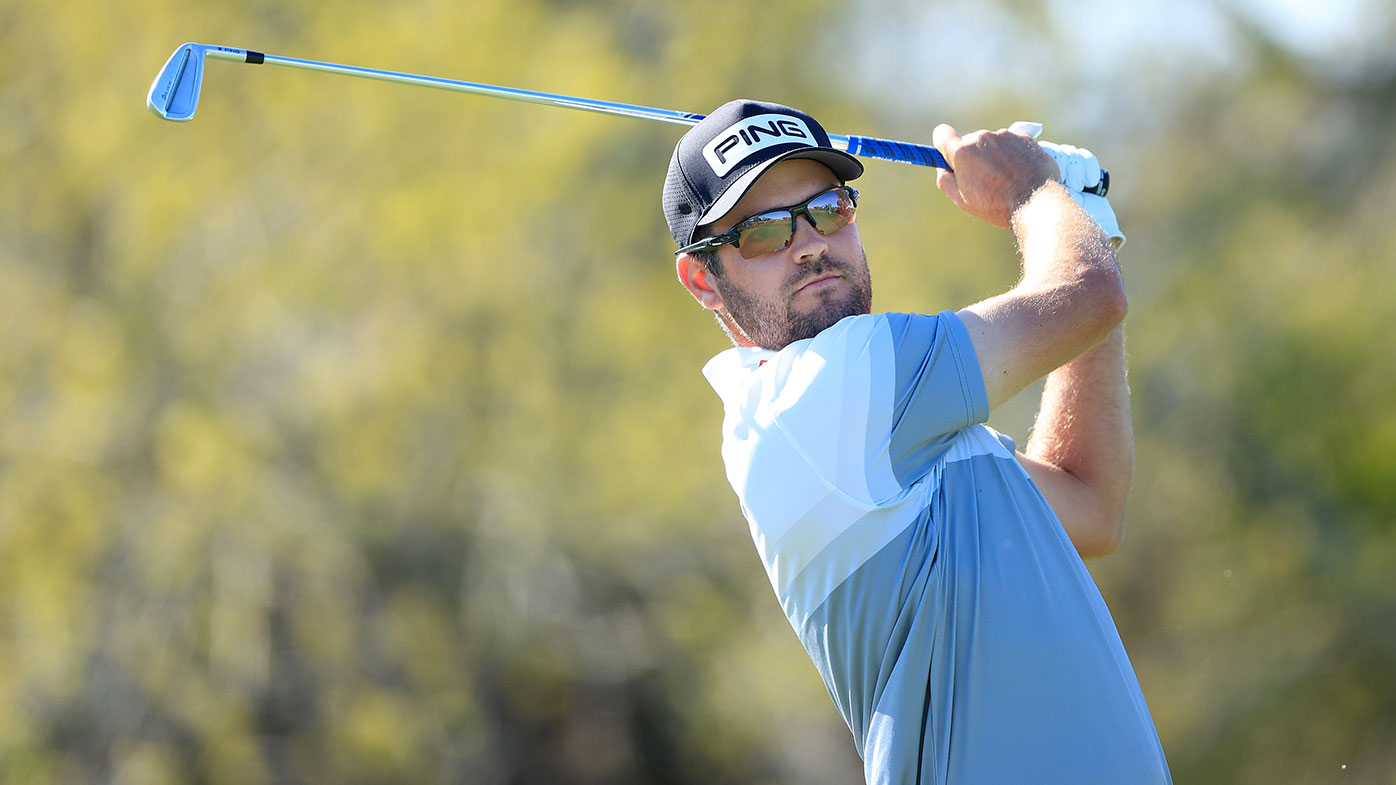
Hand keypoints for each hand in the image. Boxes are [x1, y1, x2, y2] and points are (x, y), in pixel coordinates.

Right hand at [932, 124, 1058, 228]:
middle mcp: (982, 137)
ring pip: (992, 144)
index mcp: (963, 152)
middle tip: (983, 180)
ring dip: (994, 156)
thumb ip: (946, 181)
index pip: (942, 134)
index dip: (943, 146)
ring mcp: (1006, 136)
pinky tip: (1020, 174)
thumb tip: (943, 169)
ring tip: (1006, 180)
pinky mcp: (1025, 138)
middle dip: (973, 157)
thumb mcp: (963, 201)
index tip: (950, 157)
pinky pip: (1012, 144)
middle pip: (970, 142)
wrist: (1038, 201)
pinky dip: (1013, 156)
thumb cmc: (997, 205)